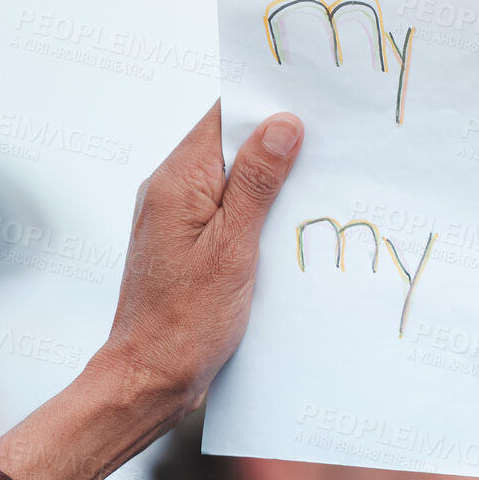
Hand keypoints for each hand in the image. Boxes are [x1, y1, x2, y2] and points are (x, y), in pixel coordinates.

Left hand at [96, 101, 303, 413]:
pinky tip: (284, 227)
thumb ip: (257, 184)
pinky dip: (256, 213)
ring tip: (315, 186)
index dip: (266, 106)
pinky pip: (226, 211)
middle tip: (327, 147)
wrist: (151, 377)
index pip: (222, 116)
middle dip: (276, 145)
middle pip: (228, 145)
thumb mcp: (233, 248)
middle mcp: (168, 191)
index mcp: (175, 181)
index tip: (311, 102)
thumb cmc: (186, 322)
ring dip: (269, 184)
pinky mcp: (187, 244)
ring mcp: (175, 217)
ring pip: (230, 179)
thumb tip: (282, 124)